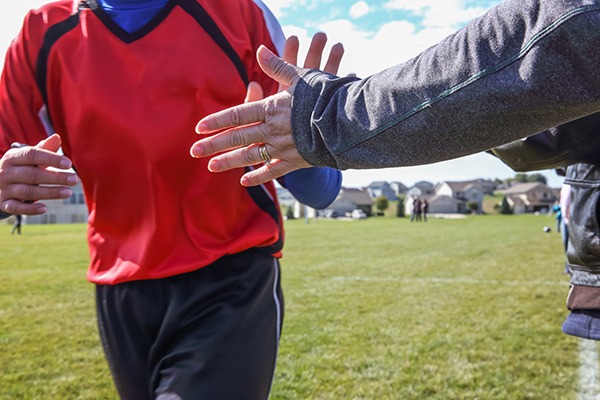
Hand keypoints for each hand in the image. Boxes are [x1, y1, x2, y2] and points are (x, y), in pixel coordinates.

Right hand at [0, 133, 78, 214]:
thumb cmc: (18, 168)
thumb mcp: (27, 157)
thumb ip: (43, 149)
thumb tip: (57, 137)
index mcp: (12, 157)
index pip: (31, 155)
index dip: (50, 158)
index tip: (69, 163)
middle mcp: (6, 172)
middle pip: (32, 174)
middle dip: (55, 177)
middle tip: (75, 179)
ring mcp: (4, 189)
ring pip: (27, 191)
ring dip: (49, 192)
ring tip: (68, 192)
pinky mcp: (3, 203)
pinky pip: (16, 207)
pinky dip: (29, 209)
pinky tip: (44, 208)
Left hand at [190, 33, 343, 186]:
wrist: (348, 122)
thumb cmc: (325, 96)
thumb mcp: (301, 77)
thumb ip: (277, 67)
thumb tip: (260, 50)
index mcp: (272, 108)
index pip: (237, 115)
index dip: (217, 121)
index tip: (199, 128)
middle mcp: (273, 129)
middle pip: (237, 138)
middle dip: (214, 145)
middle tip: (194, 151)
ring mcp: (283, 147)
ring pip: (250, 156)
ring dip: (229, 161)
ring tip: (211, 166)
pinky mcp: (295, 160)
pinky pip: (273, 170)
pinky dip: (258, 176)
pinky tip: (244, 181)